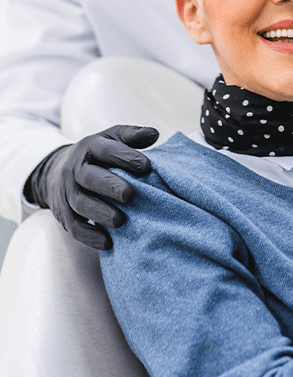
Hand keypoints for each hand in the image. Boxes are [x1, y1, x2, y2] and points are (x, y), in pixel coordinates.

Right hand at [27, 125, 158, 249]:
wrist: (55, 173)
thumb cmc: (94, 156)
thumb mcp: (110, 139)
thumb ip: (131, 136)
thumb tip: (154, 134)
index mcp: (89, 148)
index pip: (105, 150)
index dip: (125, 156)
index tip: (147, 166)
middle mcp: (75, 170)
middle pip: (89, 178)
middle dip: (109, 186)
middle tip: (130, 194)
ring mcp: (67, 193)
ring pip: (81, 204)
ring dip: (100, 213)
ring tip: (121, 221)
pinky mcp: (64, 215)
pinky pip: (75, 228)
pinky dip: (90, 237)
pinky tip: (108, 242)